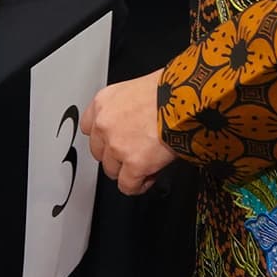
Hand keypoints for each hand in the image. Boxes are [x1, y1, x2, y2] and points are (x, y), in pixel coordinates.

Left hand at [84, 76, 170, 193]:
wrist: (186, 100)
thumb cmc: (171, 91)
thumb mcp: (137, 90)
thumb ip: (125, 108)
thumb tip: (131, 123)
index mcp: (103, 103)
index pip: (89, 128)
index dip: (105, 138)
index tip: (114, 141)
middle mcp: (104, 125)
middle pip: (99, 152)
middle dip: (116, 155)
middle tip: (135, 152)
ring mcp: (117, 146)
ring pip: (112, 171)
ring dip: (128, 170)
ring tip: (147, 164)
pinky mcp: (134, 165)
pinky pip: (128, 186)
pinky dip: (139, 185)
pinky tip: (149, 177)